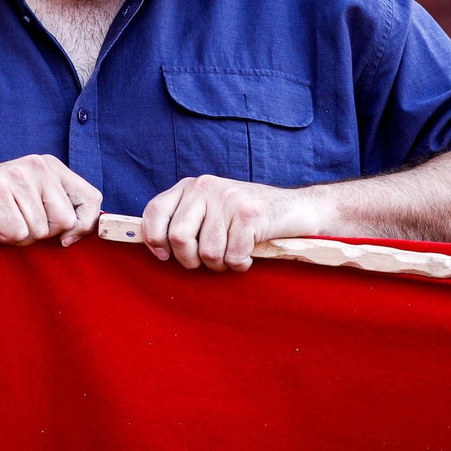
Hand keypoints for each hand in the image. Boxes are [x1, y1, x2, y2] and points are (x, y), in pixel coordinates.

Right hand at [0, 154, 101, 247]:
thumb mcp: (31, 200)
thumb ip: (59, 206)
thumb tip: (91, 226)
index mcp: (49, 165)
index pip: (92, 198)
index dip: (84, 225)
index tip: (66, 238)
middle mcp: (36, 165)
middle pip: (67, 221)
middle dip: (43, 234)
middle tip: (17, 223)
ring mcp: (16, 176)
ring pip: (40, 230)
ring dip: (19, 236)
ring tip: (0, 221)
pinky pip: (18, 233)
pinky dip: (3, 238)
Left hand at [140, 175, 329, 271]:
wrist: (295, 208)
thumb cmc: (247, 218)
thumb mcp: (210, 210)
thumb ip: (184, 220)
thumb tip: (154, 247)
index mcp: (191, 186)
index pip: (154, 211)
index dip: (154, 239)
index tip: (165, 255)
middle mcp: (206, 187)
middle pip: (177, 236)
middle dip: (189, 260)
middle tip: (207, 261)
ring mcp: (228, 199)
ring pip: (206, 252)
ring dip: (219, 265)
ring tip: (232, 255)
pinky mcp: (249, 214)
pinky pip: (231, 256)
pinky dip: (240, 264)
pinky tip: (249, 254)